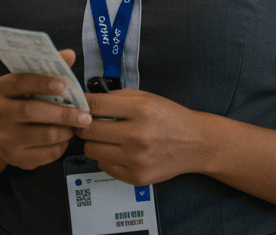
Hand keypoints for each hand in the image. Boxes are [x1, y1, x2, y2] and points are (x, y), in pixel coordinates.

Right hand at [0, 49, 91, 169]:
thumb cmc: (17, 102)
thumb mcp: (26, 83)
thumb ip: (48, 69)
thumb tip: (69, 55)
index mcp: (1, 89)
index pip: (20, 82)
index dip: (42, 82)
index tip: (63, 84)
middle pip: (32, 112)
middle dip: (64, 114)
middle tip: (85, 116)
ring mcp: (4, 138)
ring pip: (44, 135)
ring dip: (66, 131)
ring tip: (75, 126)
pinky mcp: (14, 158)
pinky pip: (46, 154)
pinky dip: (61, 146)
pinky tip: (63, 138)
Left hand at [77, 89, 210, 185]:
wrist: (197, 143)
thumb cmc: (170, 118)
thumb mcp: (147, 98)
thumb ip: (117, 97)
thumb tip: (87, 101)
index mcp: (141, 110)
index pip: (96, 106)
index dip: (82, 104)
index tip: (79, 105)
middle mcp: (138, 136)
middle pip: (88, 130)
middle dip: (86, 125)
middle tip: (92, 123)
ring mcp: (136, 159)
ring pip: (91, 151)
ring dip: (95, 143)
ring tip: (108, 138)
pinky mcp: (136, 177)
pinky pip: (103, 167)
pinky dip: (107, 158)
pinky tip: (121, 152)